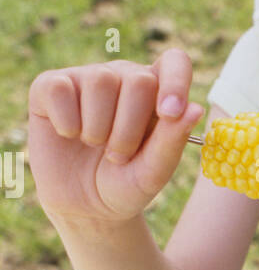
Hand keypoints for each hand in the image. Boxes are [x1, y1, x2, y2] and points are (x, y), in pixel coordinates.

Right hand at [27, 50, 202, 226]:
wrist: (83, 207)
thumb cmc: (125, 184)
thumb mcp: (153, 172)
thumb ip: (173, 141)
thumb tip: (196, 109)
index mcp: (157, 91)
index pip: (175, 62)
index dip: (175, 82)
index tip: (169, 114)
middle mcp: (123, 76)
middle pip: (138, 80)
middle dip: (129, 129)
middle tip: (118, 155)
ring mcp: (86, 78)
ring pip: (99, 81)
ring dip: (98, 129)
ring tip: (95, 146)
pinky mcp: (50, 86)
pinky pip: (59, 89)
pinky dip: (67, 123)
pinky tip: (68, 134)